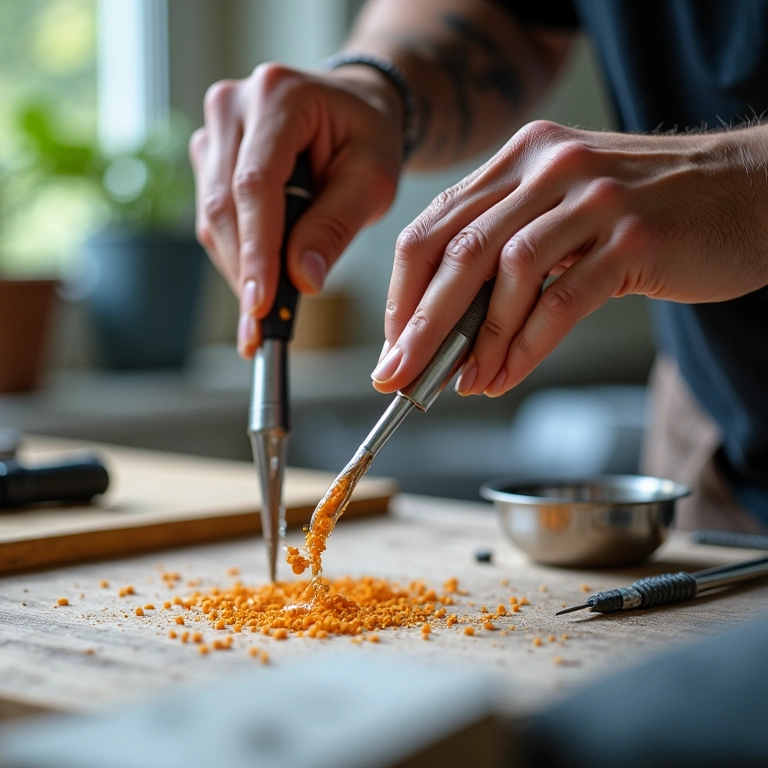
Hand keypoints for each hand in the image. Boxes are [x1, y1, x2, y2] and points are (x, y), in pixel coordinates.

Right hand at [189, 62, 401, 356]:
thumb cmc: (367, 137)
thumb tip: (302, 280)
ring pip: (212, 218)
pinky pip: (213, 220)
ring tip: (262, 316)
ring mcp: (215, 132)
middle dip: (245, 272)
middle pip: (225, 205)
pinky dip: (237, 258)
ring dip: (239, 271)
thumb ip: (336, 226)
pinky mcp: (209, 159)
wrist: (352, 110)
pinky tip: (257, 286)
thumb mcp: (372, 180)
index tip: (260, 302)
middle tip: (261, 328)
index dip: (256, 249)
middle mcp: (234, 107)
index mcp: (280, 96)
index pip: (256, 183)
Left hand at [371, 119, 767, 395]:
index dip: (404, 292)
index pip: (435, 226)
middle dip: (420, 323)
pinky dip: (527, 346)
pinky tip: (508, 375)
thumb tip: (448, 330)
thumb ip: (507, 252)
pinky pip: (564, 301)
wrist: (749, 190)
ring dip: (477, 341)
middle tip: (398, 375)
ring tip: (464, 382)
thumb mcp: (562, 210)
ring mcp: (595, 199)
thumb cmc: (646, 210)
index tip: (393, 342)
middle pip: (459, 252)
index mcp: (521, 158)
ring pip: (508, 276)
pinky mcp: (636, 238)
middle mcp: (551, 167)